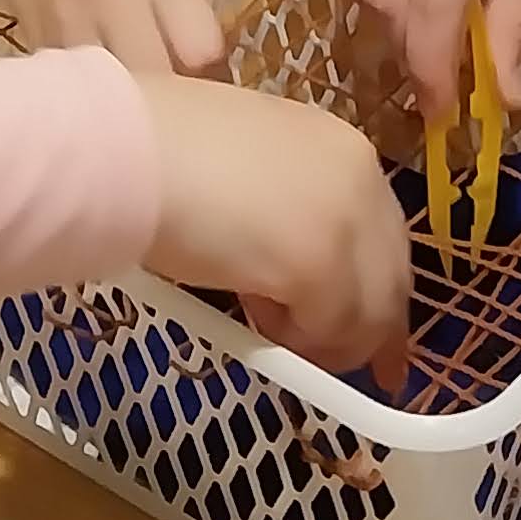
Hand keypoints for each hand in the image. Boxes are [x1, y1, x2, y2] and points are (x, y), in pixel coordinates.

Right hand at [0, 0, 226, 74]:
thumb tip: (210, 61)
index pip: (200, 49)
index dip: (212, 69)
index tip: (210, 71)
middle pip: (158, 81)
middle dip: (174, 92)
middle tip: (176, 86)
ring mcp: (68, 24)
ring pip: (113, 95)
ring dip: (134, 98)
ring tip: (140, 89)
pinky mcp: (37, 42)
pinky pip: (79, 87)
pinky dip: (97, 92)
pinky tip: (104, 80)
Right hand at [134, 74, 412, 383]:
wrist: (129, 149)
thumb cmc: (163, 150)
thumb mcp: (249, 166)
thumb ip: (285, 205)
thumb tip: (286, 263)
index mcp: (342, 148)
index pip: (384, 232)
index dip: (380, 284)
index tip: (380, 326)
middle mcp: (360, 179)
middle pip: (392, 277)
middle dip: (377, 331)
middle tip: (370, 371)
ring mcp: (345, 222)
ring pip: (367, 314)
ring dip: (325, 339)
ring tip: (272, 332)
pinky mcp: (319, 266)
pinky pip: (326, 330)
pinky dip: (296, 340)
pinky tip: (256, 320)